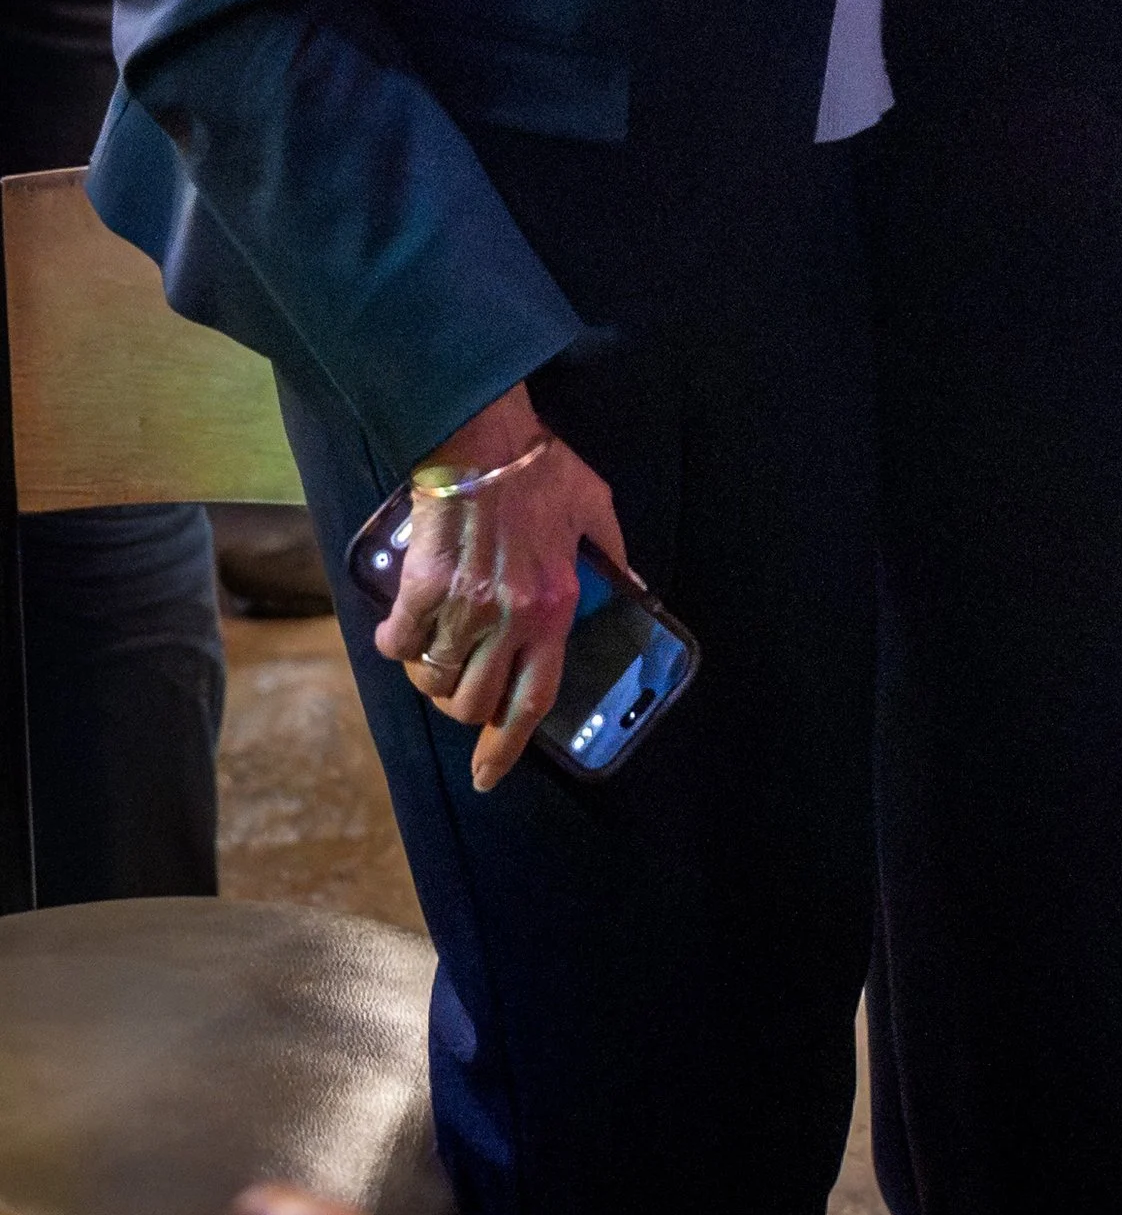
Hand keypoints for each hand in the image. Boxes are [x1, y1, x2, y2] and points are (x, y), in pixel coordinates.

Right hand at [373, 391, 629, 791]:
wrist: (482, 437)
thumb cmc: (540, 468)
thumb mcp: (594, 508)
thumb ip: (614, 553)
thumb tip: (634, 585)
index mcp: (554, 608)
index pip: (533, 701)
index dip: (506, 748)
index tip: (487, 777)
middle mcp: (510, 620)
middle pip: (474, 703)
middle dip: (462, 707)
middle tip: (458, 682)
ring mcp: (464, 608)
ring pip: (434, 681)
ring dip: (428, 676)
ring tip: (431, 651)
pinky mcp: (421, 590)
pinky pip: (399, 644)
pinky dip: (394, 644)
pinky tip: (398, 630)